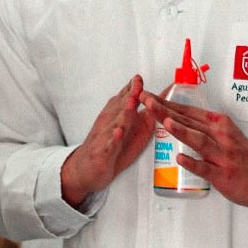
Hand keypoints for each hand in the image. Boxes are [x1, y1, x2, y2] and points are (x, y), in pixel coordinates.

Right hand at [60, 76, 156, 207]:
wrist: (86, 169)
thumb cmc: (110, 147)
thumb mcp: (129, 128)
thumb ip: (145, 114)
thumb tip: (161, 100)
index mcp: (116, 115)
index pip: (124, 97)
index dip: (132, 87)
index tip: (139, 78)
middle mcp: (110, 123)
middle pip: (120, 106)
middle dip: (130, 95)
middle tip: (137, 84)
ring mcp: (106, 138)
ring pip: (115, 123)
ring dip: (123, 113)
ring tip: (131, 103)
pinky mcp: (103, 154)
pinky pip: (109, 146)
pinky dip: (114, 139)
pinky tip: (118, 133)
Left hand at [138, 90, 247, 207]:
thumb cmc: (242, 157)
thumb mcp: (225, 134)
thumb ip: (204, 126)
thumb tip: (179, 117)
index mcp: (218, 123)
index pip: (187, 110)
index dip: (165, 102)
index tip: (148, 96)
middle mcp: (220, 135)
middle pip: (188, 120)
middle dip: (164, 110)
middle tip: (145, 101)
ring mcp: (221, 154)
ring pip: (198, 140)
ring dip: (181, 131)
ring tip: (165, 122)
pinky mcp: (222, 174)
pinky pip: (205, 168)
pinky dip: (193, 162)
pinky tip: (180, 158)